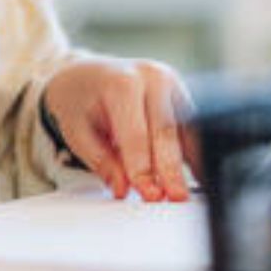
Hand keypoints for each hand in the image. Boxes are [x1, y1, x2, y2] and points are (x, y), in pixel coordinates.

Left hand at [42, 58, 200, 201]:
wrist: (84, 73)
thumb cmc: (79, 100)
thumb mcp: (77, 131)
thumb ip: (101, 160)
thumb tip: (123, 188)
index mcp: (122, 82)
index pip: (136, 133)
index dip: (144, 167)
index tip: (149, 193)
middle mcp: (152, 77)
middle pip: (167, 130)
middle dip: (171, 168)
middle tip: (175, 197)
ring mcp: (172, 83)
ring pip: (187, 128)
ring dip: (188, 163)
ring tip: (185, 191)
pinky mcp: (183, 94)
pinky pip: (192, 126)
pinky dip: (193, 153)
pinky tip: (193, 176)